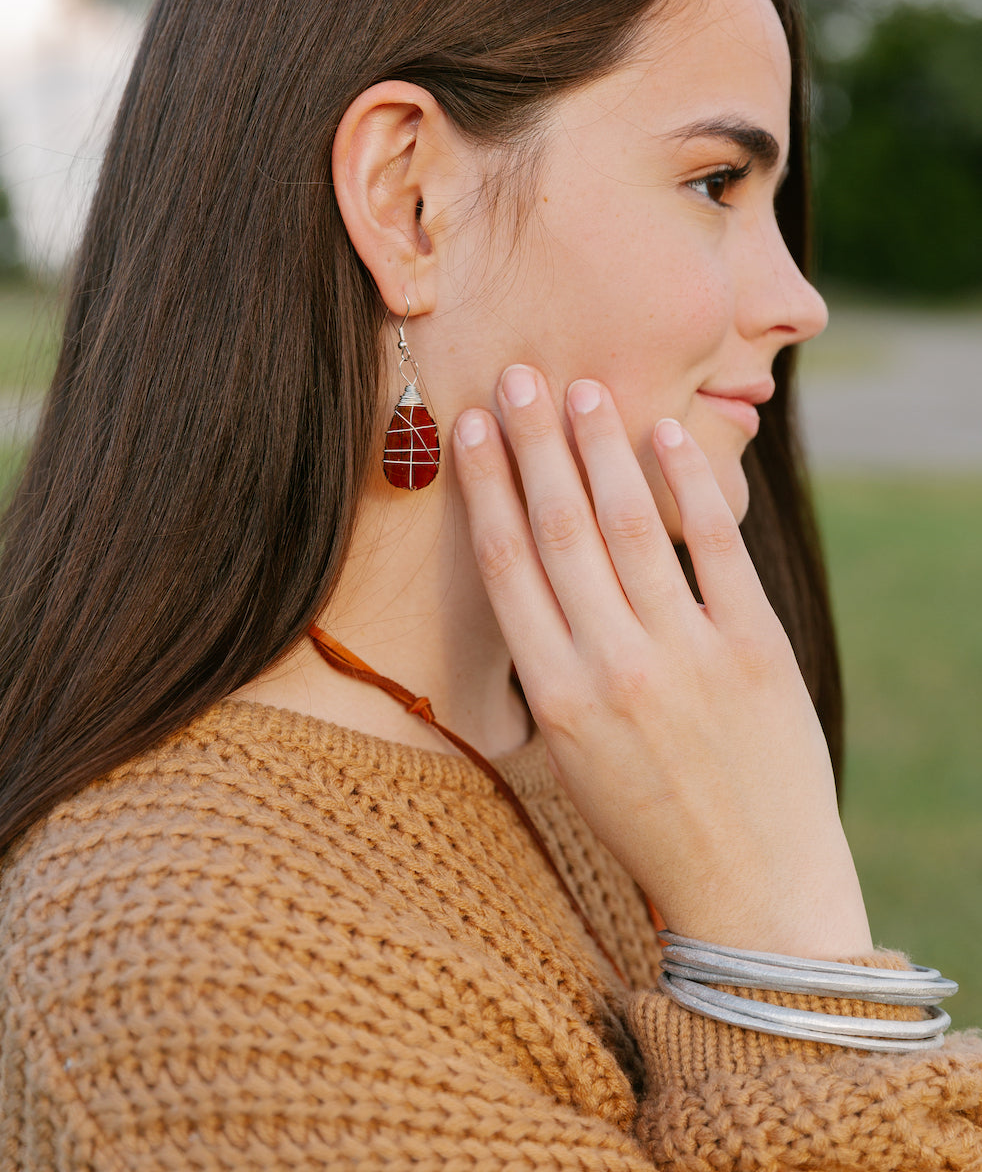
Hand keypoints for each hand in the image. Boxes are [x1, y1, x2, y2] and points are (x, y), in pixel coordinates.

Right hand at [453, 365, 871, 958]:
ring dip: (602, 450)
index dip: (487, 487)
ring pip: (632, 526)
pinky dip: (690, 487)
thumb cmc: (649, 821)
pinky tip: (666, 437)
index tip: (473, 427)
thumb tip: (530, 574)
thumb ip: (550, 669)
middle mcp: (614, 669)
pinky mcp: (756, 649)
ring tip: (586, 390)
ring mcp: (688, 656)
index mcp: (558, 699)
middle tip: (520, 375)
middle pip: (562, 529)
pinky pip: (716, 549)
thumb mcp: (572, 759)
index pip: (509, 566)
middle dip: (535, 445)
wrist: (753, 886)